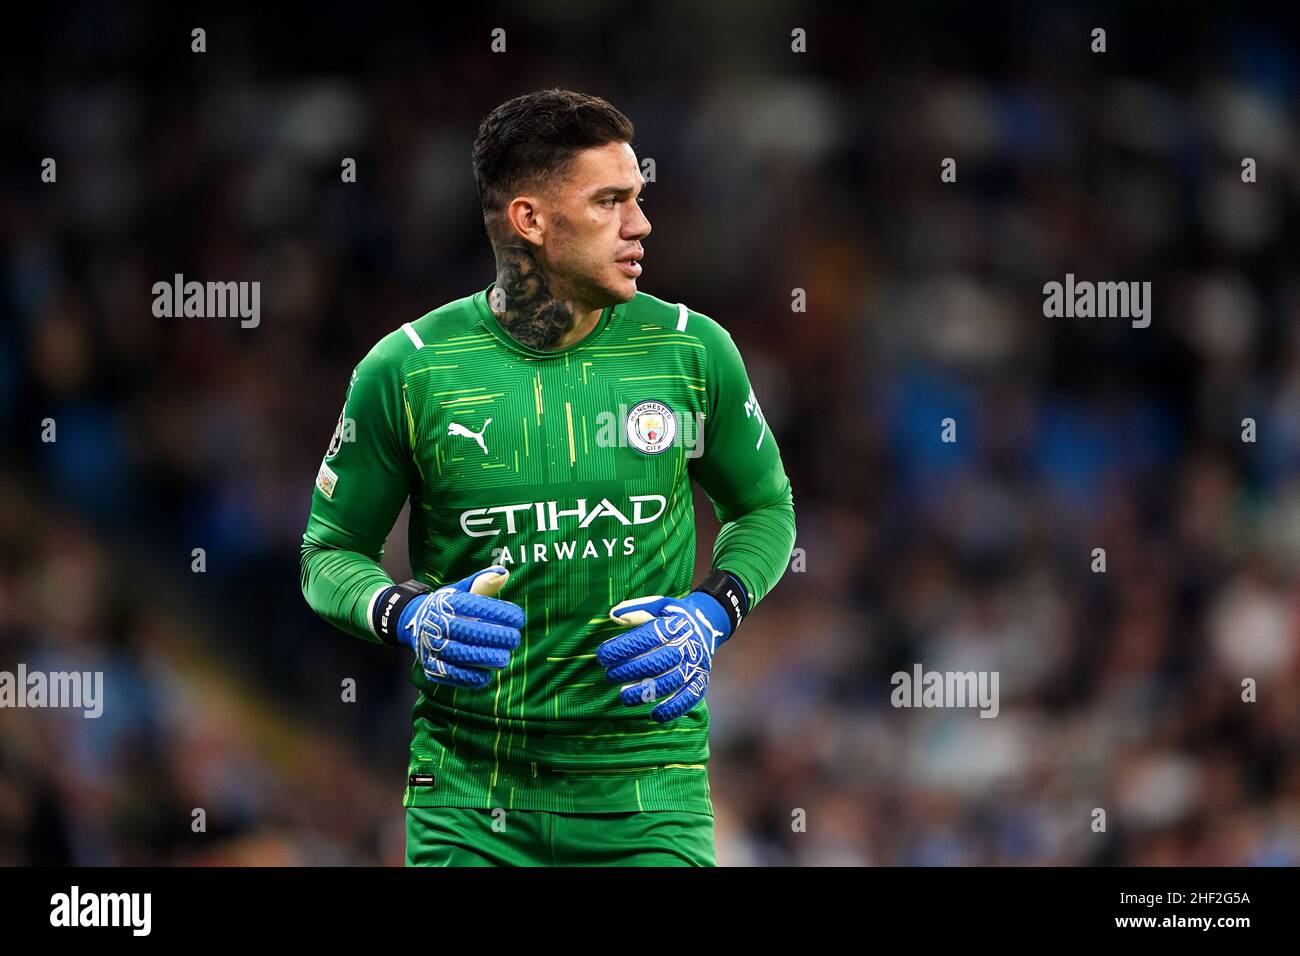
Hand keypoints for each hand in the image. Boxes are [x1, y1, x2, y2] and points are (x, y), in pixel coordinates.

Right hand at [398, 566, 524, 688]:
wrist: (414, 622)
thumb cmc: (447, 605)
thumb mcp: (462, 589)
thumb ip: (483, 581)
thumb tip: (504, 573)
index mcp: (445, 603)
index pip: (474, 606)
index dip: (498, 612)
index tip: (518, 618)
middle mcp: (436, 624)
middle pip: (467, 632)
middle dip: (495, 637)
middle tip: (514, 639)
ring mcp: (431, 647)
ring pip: (461, 655)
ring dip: (487, 658)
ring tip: (504, 657)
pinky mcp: (431, 667)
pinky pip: (454, 675)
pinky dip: (473, 676)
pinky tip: (488, 672)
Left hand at [597, 591, 732, 722]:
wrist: (706, 625)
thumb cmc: (672, 618)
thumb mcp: (658, 606)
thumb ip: (635, 610)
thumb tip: (614, 615)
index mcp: (674, 625)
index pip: (648, 637)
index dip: (624, 647)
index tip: (603, 656)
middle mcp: (687, 645)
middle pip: (658, 661)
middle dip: (630, 671)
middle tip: (609, 676)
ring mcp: (695, 665)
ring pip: (671, 682)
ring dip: (646, 692)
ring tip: (624, 696)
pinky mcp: (701, 681)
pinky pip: (689, 698)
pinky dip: (673, 708)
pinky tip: (655, 714)